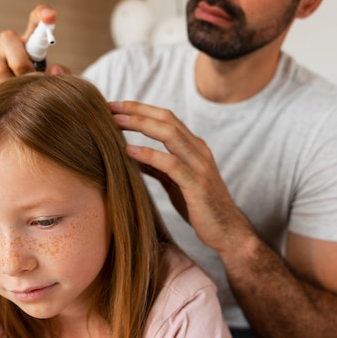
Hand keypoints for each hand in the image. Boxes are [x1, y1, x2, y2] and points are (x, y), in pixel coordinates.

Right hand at [0, 5, 69, 92]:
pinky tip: (4, 99)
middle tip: (30, 80)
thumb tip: (56, 68)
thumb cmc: (38, 92)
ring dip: (9, 85)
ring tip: (19, 95)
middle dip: (21, 64)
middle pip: (7, 38)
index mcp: (31, 43)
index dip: (42, 16)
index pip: (36, 22)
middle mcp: (8, 44)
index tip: (50, 16)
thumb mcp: (54, 84)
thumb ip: (61, 76)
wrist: (18, 108)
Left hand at [110, 101, 252, 254]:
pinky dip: (149, 155)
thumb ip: (157, 166)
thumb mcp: (175, 182)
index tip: (114, 106)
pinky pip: (171, 164)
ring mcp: (200, 166)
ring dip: (140, 125)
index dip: (140, 109)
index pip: (166, 118)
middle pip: (166, 119)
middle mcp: (198, 150)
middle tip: (109, 108)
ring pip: (170, 134)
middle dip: (137, 111)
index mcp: (193, 147)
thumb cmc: (199, 206)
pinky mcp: (197, 185)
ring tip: (115, 122)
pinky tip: (129, 151)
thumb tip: (130, 153)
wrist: (227, 231)